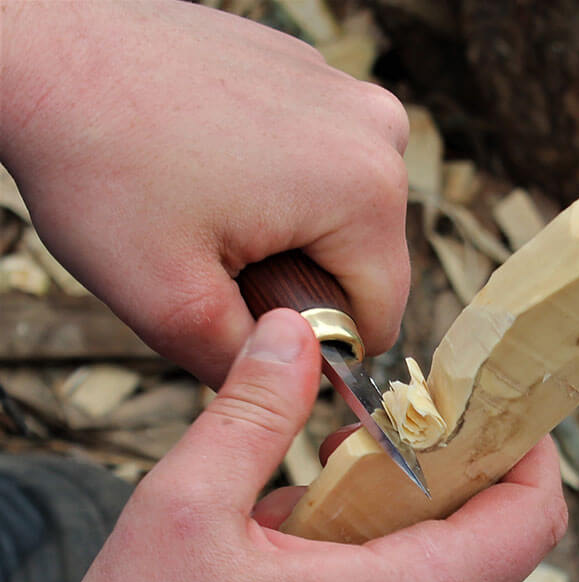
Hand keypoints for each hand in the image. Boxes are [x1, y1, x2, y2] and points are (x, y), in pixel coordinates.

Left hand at [0, 0, 409, 386]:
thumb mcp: (169, 303)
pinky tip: (217, 165)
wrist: (44, 45)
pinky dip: (282, 181)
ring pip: (345, 213)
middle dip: (302, 282)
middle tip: (221, 261)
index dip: (321, 344)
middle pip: (365, 262)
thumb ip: (243, 368)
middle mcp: (377, 132)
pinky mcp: (313, 76)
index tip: (255, 325)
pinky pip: (322, 161)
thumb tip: (289, 386)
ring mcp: (346, 94)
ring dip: (293, 232)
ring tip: (215, 210)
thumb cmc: (101, 163)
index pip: (381, 316)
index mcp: (365, 192)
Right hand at [49, 310, 566, 581]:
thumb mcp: (185, 515)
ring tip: (286, 516)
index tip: (488, 400)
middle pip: (469, 525)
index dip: (525, 443)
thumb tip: (290, 336)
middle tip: (342, 444)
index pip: (530, 512)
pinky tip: (281, 561)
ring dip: (368, 513)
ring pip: (424, 560)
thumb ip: (250, 415)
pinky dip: (353, 558)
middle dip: (410, 467)